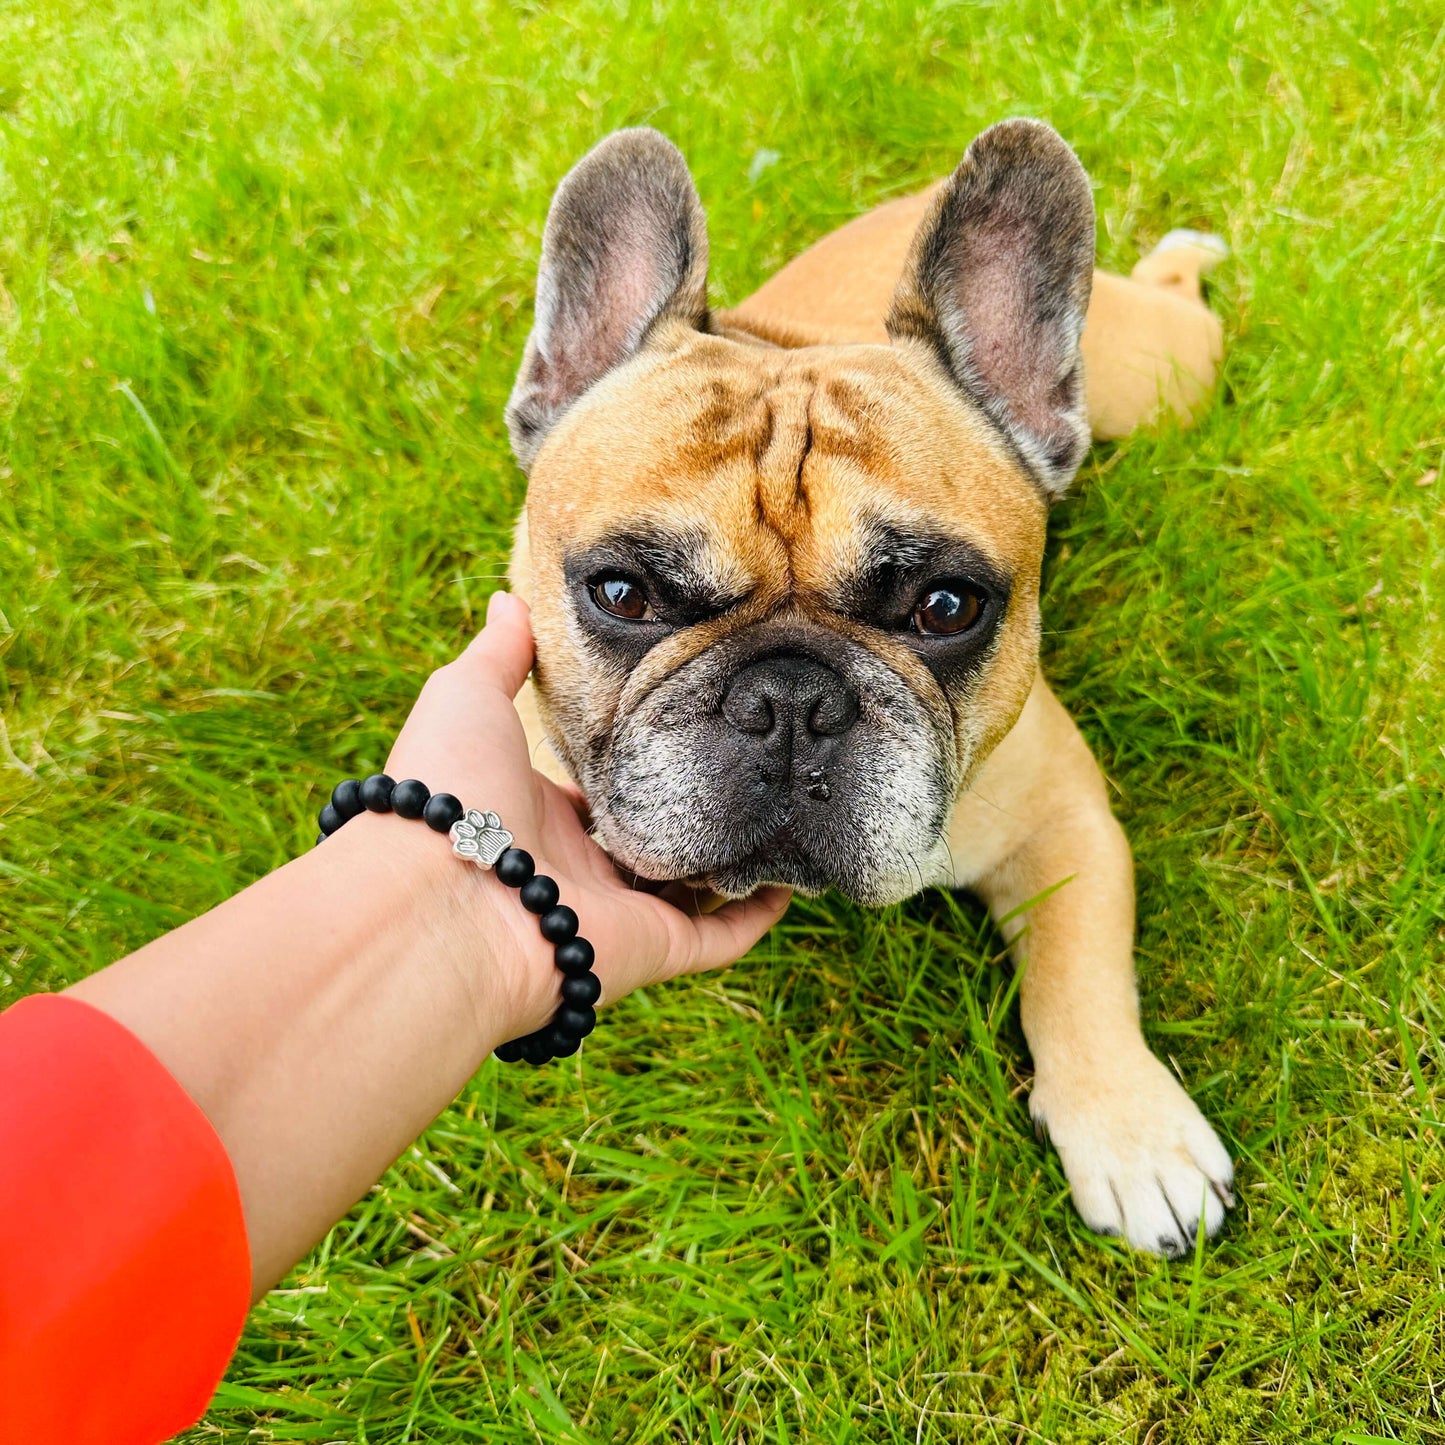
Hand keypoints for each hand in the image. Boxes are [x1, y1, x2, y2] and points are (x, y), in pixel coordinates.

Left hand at [379, 591, 791, 1044]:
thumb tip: (508, 598)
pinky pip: (718, 935)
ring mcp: (619, 910)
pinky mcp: (653, 946)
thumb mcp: (467, 696)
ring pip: (690, 887)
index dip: (635, 759)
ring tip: (781, 812)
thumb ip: (499, 653)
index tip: (682, 718)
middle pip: (648, 837)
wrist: (444, 898)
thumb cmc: (451, 791)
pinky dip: (755, 915)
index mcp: (537, 813)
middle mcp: (578, 866)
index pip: (596, 790)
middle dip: (690, 806)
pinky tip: (789, 879)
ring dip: (731, 859)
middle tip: (749, 760)